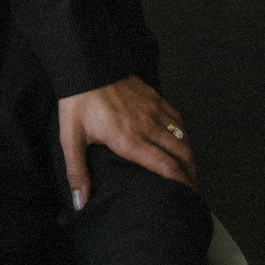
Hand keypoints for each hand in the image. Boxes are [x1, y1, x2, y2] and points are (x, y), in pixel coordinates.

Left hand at [58, 75, 195, 208]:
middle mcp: (148, 126)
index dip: (182, 184)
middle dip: (192, 174)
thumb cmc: (78, 101)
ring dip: (189, 154)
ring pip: (182, 135)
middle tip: (192, 189)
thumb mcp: (71, 137)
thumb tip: (81, 202)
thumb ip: (78, 171)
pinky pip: (176, 117)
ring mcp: (153, 109)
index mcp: (130, 140)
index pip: (166, 167)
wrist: (85, 62)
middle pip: (182, 153)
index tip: (188, 198)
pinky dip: (182, 132)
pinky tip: (179, 138)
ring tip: (188, 168)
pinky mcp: (154, 96)